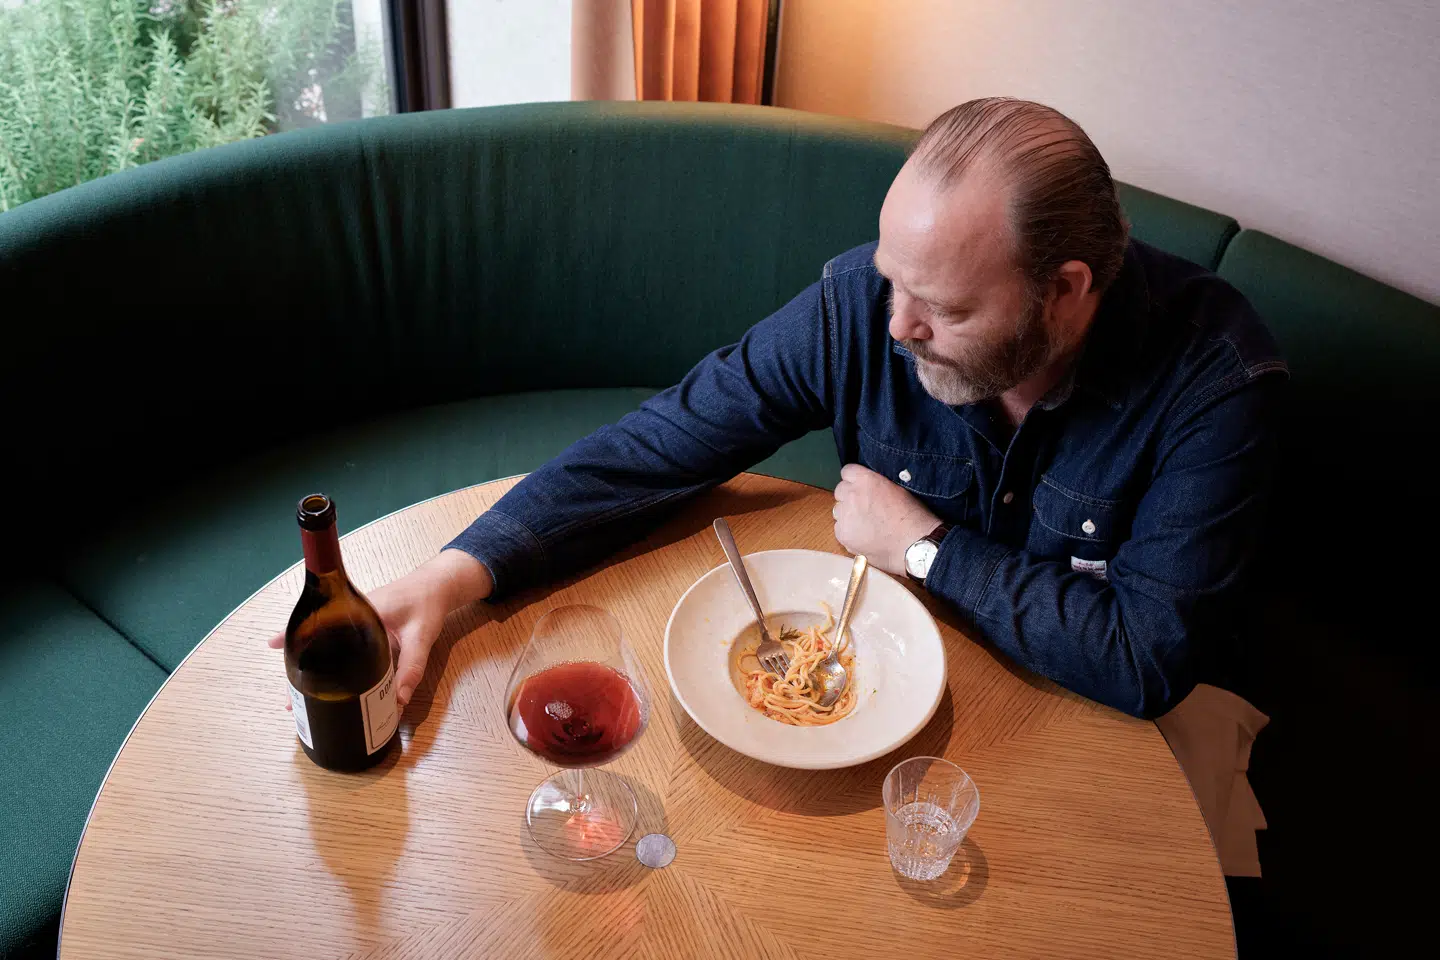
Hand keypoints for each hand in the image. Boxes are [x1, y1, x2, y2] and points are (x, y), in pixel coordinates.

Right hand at [268, 549, 492, 712]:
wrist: (437, 584)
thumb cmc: (428, 603)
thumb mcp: (422, 636)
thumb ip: (411, 668)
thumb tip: (397, 701)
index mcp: (360, 611)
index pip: (319, 624)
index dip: (295, 637)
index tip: (272, 648)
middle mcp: (351, 615)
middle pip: (318, 641)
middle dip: (300, 668)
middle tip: (288, 700)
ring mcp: (355, 622)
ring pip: (327, 646)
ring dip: (312, 667)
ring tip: (298, 697)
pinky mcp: (363, 630)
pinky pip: (340, 647)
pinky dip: (329, 662)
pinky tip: (319, 680)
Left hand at [832, 463, 939, 576]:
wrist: (914, 544)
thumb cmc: (912, 518)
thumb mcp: (896, 489)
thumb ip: (876, 485)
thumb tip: (868, 487)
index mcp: (866, 480)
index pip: (848, 472)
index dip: (854, 480)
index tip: (860, 487)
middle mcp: (851, 495)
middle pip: (840, 491)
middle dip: (850, 497)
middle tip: (865, 507)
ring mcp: (845, 515)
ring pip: (838, 510)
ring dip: (848, 514)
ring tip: (866, 524)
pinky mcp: (843, 534)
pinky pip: (839, 528)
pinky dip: (849, 531)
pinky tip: (865, 536)